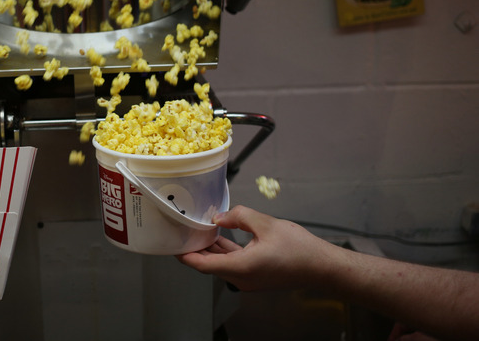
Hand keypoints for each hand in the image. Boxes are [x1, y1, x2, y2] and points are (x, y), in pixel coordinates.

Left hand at [176, 205, 338, 290]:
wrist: (322, 266)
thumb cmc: (300, 249)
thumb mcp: (265, 224)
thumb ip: (239, 216)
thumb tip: (220, 217)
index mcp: (241, 268)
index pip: (202, 265)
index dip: (185, 255)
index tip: (173, 245)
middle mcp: (242, 278)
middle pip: (209, 265)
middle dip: (195, 249)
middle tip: (183, 233)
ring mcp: (249, 279)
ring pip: (221, 264)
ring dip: (211, 250)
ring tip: (199, 232)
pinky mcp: (256, 275)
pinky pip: (234, 264)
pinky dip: (225, 252)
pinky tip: (220, 237)